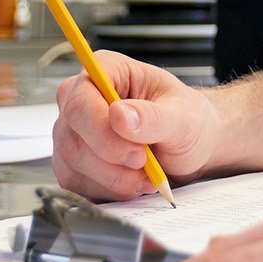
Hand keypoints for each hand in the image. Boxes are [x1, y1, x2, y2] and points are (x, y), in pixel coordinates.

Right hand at [52, 50, 222, 200]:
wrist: (191, 148)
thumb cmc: (188, 121)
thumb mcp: (183, 116)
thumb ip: (154, 116)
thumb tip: (119, 115)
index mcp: (107, 70)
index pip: (80, 100)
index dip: (101, 129)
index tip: (138, 151)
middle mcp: (83, 98)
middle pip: (71, 135)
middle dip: (112, 160)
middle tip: (147, 164)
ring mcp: (73, 132)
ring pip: (71, 164)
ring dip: (113, 180)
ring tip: (147, 176)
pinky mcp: (74, 163)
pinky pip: (76, 185)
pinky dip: (108, 191)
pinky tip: (133, 183)